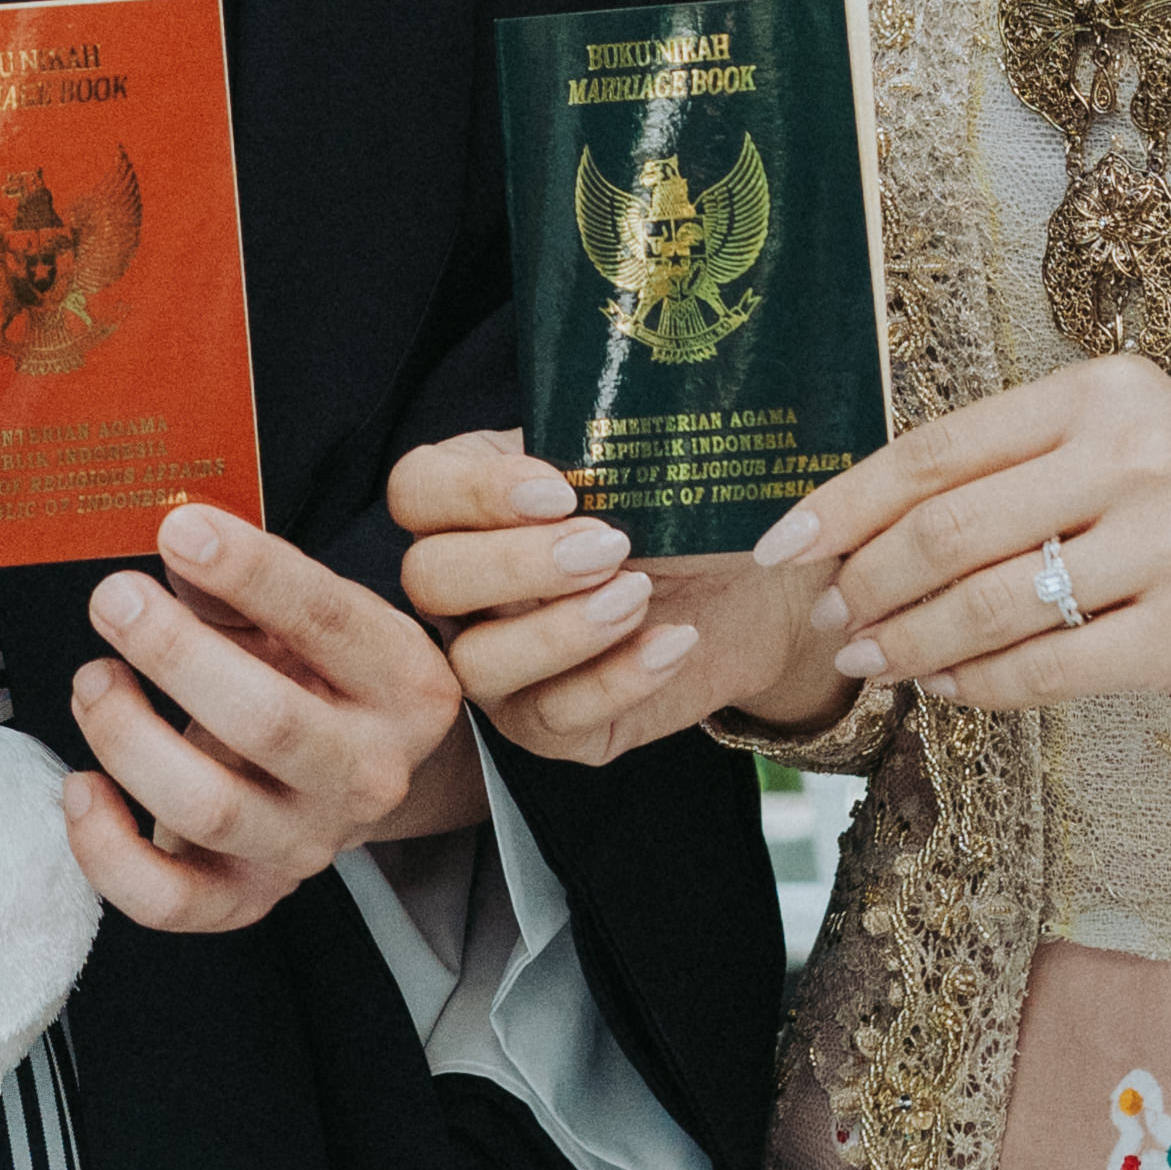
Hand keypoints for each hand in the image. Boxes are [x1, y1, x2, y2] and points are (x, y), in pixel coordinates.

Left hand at [63, 506, 467, 931]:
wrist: (357, 771)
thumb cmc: (319, 669)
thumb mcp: (308, 610)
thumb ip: (241, 577)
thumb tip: (171, 539)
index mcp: (403, 684)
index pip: (329, 621)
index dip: (251, 571)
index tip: (178, 529)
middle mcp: (369, 773)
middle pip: (269, 722)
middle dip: (175, 654)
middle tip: (112, 598)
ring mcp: (310, 844)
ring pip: (211, 810)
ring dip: (130, 737)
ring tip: (93, 679)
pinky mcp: (250, 896)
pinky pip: (170, 901)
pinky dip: (108, 850)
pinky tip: (80, 784)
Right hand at [388, 431, 854, 765]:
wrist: (755, 579)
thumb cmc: (682, 503)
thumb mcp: (638, 457)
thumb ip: (596, 443)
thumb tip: (590, 444)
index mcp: (469, 500)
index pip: (415, 491)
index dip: (472, 494)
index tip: (561, 489)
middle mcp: (465, 587)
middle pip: (428, 580)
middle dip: (516, 565)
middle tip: (610, 544)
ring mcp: (497, 662)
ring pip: (476, 665)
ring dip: (561, 631)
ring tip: (639, 594)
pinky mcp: (548, 726)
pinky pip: (554, 719)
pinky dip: (617, 680)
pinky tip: (675, 641)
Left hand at [755, 353, 1170, 720]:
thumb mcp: (1118, 446)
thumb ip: (1009, 471)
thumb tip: (860, 529)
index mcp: (1100, 392)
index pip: (936, 447)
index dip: (844, 503)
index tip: (782, 547)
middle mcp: (1136, 453)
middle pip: (950, 527)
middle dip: (867, 582)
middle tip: (828, 619)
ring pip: (991, 604)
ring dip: (911, 642)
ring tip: (871, 660)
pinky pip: (1048, 668)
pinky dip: (980, 684)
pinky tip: (949, 686)